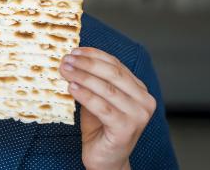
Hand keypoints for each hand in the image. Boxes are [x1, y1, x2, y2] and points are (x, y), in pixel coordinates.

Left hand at [58, 47, 155, 169]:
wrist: (105, 160)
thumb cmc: (100, 128)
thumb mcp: (97, 99)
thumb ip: (92, 81)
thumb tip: (72, 60)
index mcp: (139, 90)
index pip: (116, 65)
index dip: (94, 55)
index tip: (75, 51)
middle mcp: (144, 101)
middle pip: (113, 73)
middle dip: (87, 64)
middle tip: (66, 60)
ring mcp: (138, 116)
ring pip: (107, 89)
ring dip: (82, 77)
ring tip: (65, 71)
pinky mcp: (126, 129)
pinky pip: (102, 107)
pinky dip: (85, 95)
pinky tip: (71, 88)